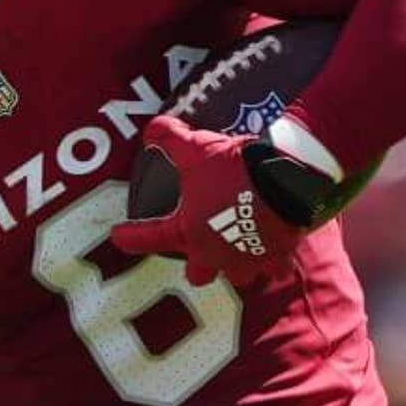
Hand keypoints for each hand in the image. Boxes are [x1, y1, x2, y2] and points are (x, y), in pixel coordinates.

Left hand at [111, 116, 307, 285]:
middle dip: (198, 266)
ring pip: (238, 276)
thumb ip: (170, 139)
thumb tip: (152, 129)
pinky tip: (276, 247)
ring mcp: (249, 260)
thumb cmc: (235, 170)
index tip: (118, 237)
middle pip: (199, 274)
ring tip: (239, 249)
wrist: (286, 179)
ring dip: (237, 265)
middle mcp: (216, 255)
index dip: (129, 238)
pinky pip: (277, 268)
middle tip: (199, 249)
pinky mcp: (280, 256)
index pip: (149, 239)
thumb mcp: (196, 148)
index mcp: (189, 233)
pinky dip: (277, 260)